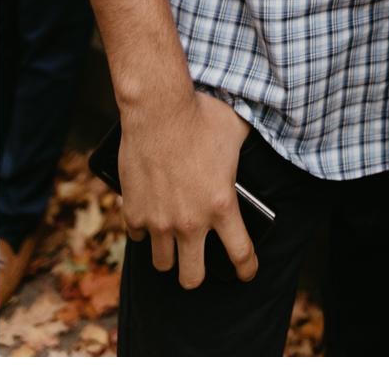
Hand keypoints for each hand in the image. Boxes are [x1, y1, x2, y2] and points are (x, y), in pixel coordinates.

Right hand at [118, 90, 255, 288]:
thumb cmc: (202, 118)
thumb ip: (244, 154)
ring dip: (169, 255)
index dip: (246, 268)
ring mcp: (159, 221)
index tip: (247, 274)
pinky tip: (152, 219)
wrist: (158, 111)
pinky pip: (138, 238)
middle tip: (200, 264)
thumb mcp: (237, 135)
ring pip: (162, 263)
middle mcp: (190, 222)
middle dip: (197, 275)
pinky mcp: (133, 214)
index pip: (240, 253)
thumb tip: (255, 146)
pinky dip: (145, 232)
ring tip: (174, 243)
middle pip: (192, 277)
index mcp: (222, 206)